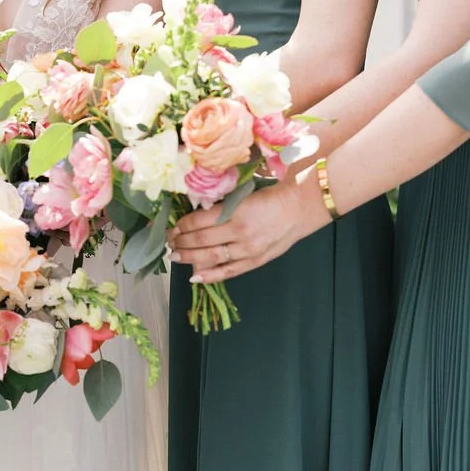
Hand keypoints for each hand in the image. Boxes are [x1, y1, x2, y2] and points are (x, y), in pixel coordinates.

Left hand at [168, 170, 330, 280]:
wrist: (300, 207)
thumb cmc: (271, 195)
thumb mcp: (244, 193)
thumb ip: (222, 203)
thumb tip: (195, 210)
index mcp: (237, 211)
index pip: (201, 222)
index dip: (183, 225)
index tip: (173, 225)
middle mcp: (241, 232)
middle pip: (202, 241)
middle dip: (182, 242)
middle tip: (169, 241)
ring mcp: (248, 250)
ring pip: (212, 257)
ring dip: (190, 258)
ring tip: (175, 256)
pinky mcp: (256, 261)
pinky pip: (229, 271)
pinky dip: (211, 276)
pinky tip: (195, 277)